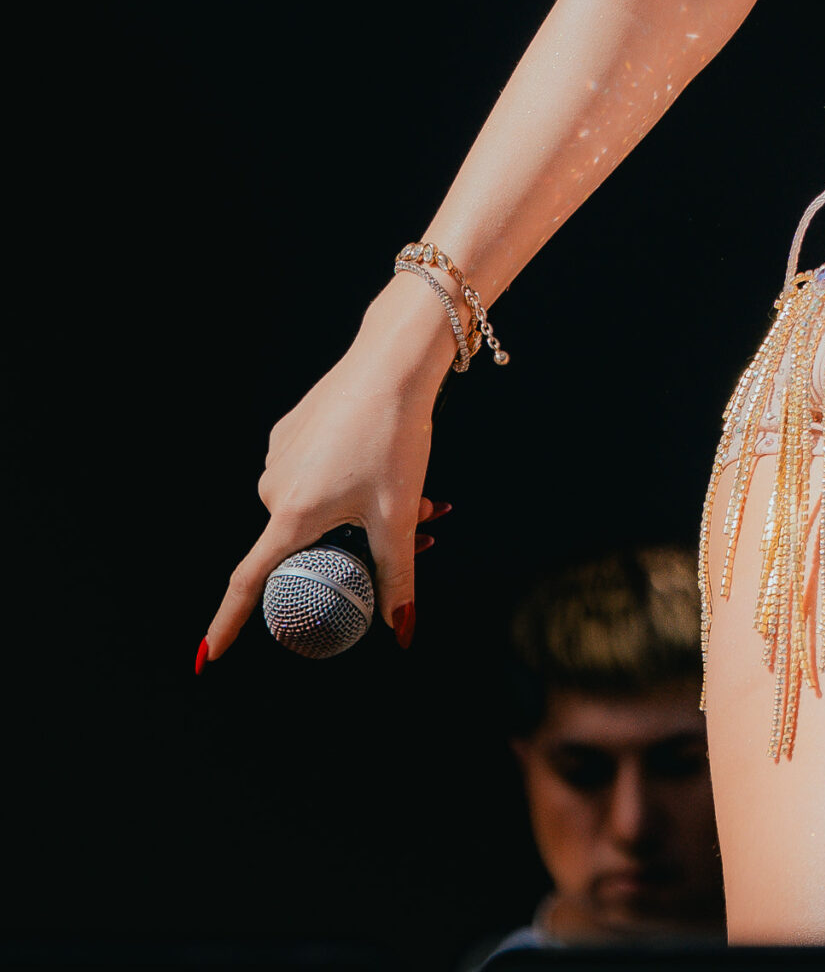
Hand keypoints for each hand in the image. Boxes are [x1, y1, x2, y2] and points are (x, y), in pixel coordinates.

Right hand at [199, 276, 458, 662]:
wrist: (391, 361)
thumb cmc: (394, 437)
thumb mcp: (398, 513)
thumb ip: (398, 576)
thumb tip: (403, 631)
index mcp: (291, 514)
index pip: (248, 583)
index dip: (227, 624)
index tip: (207, 657)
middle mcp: (274, 487)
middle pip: (306, 541)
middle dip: (357, 546)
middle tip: (422, 530)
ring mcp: (280, 455)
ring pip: (314, 505)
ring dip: (358, 511)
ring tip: (421, 494)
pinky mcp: (291, 429)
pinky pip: (314, 471)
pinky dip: (347, 480)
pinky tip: (384, 460)